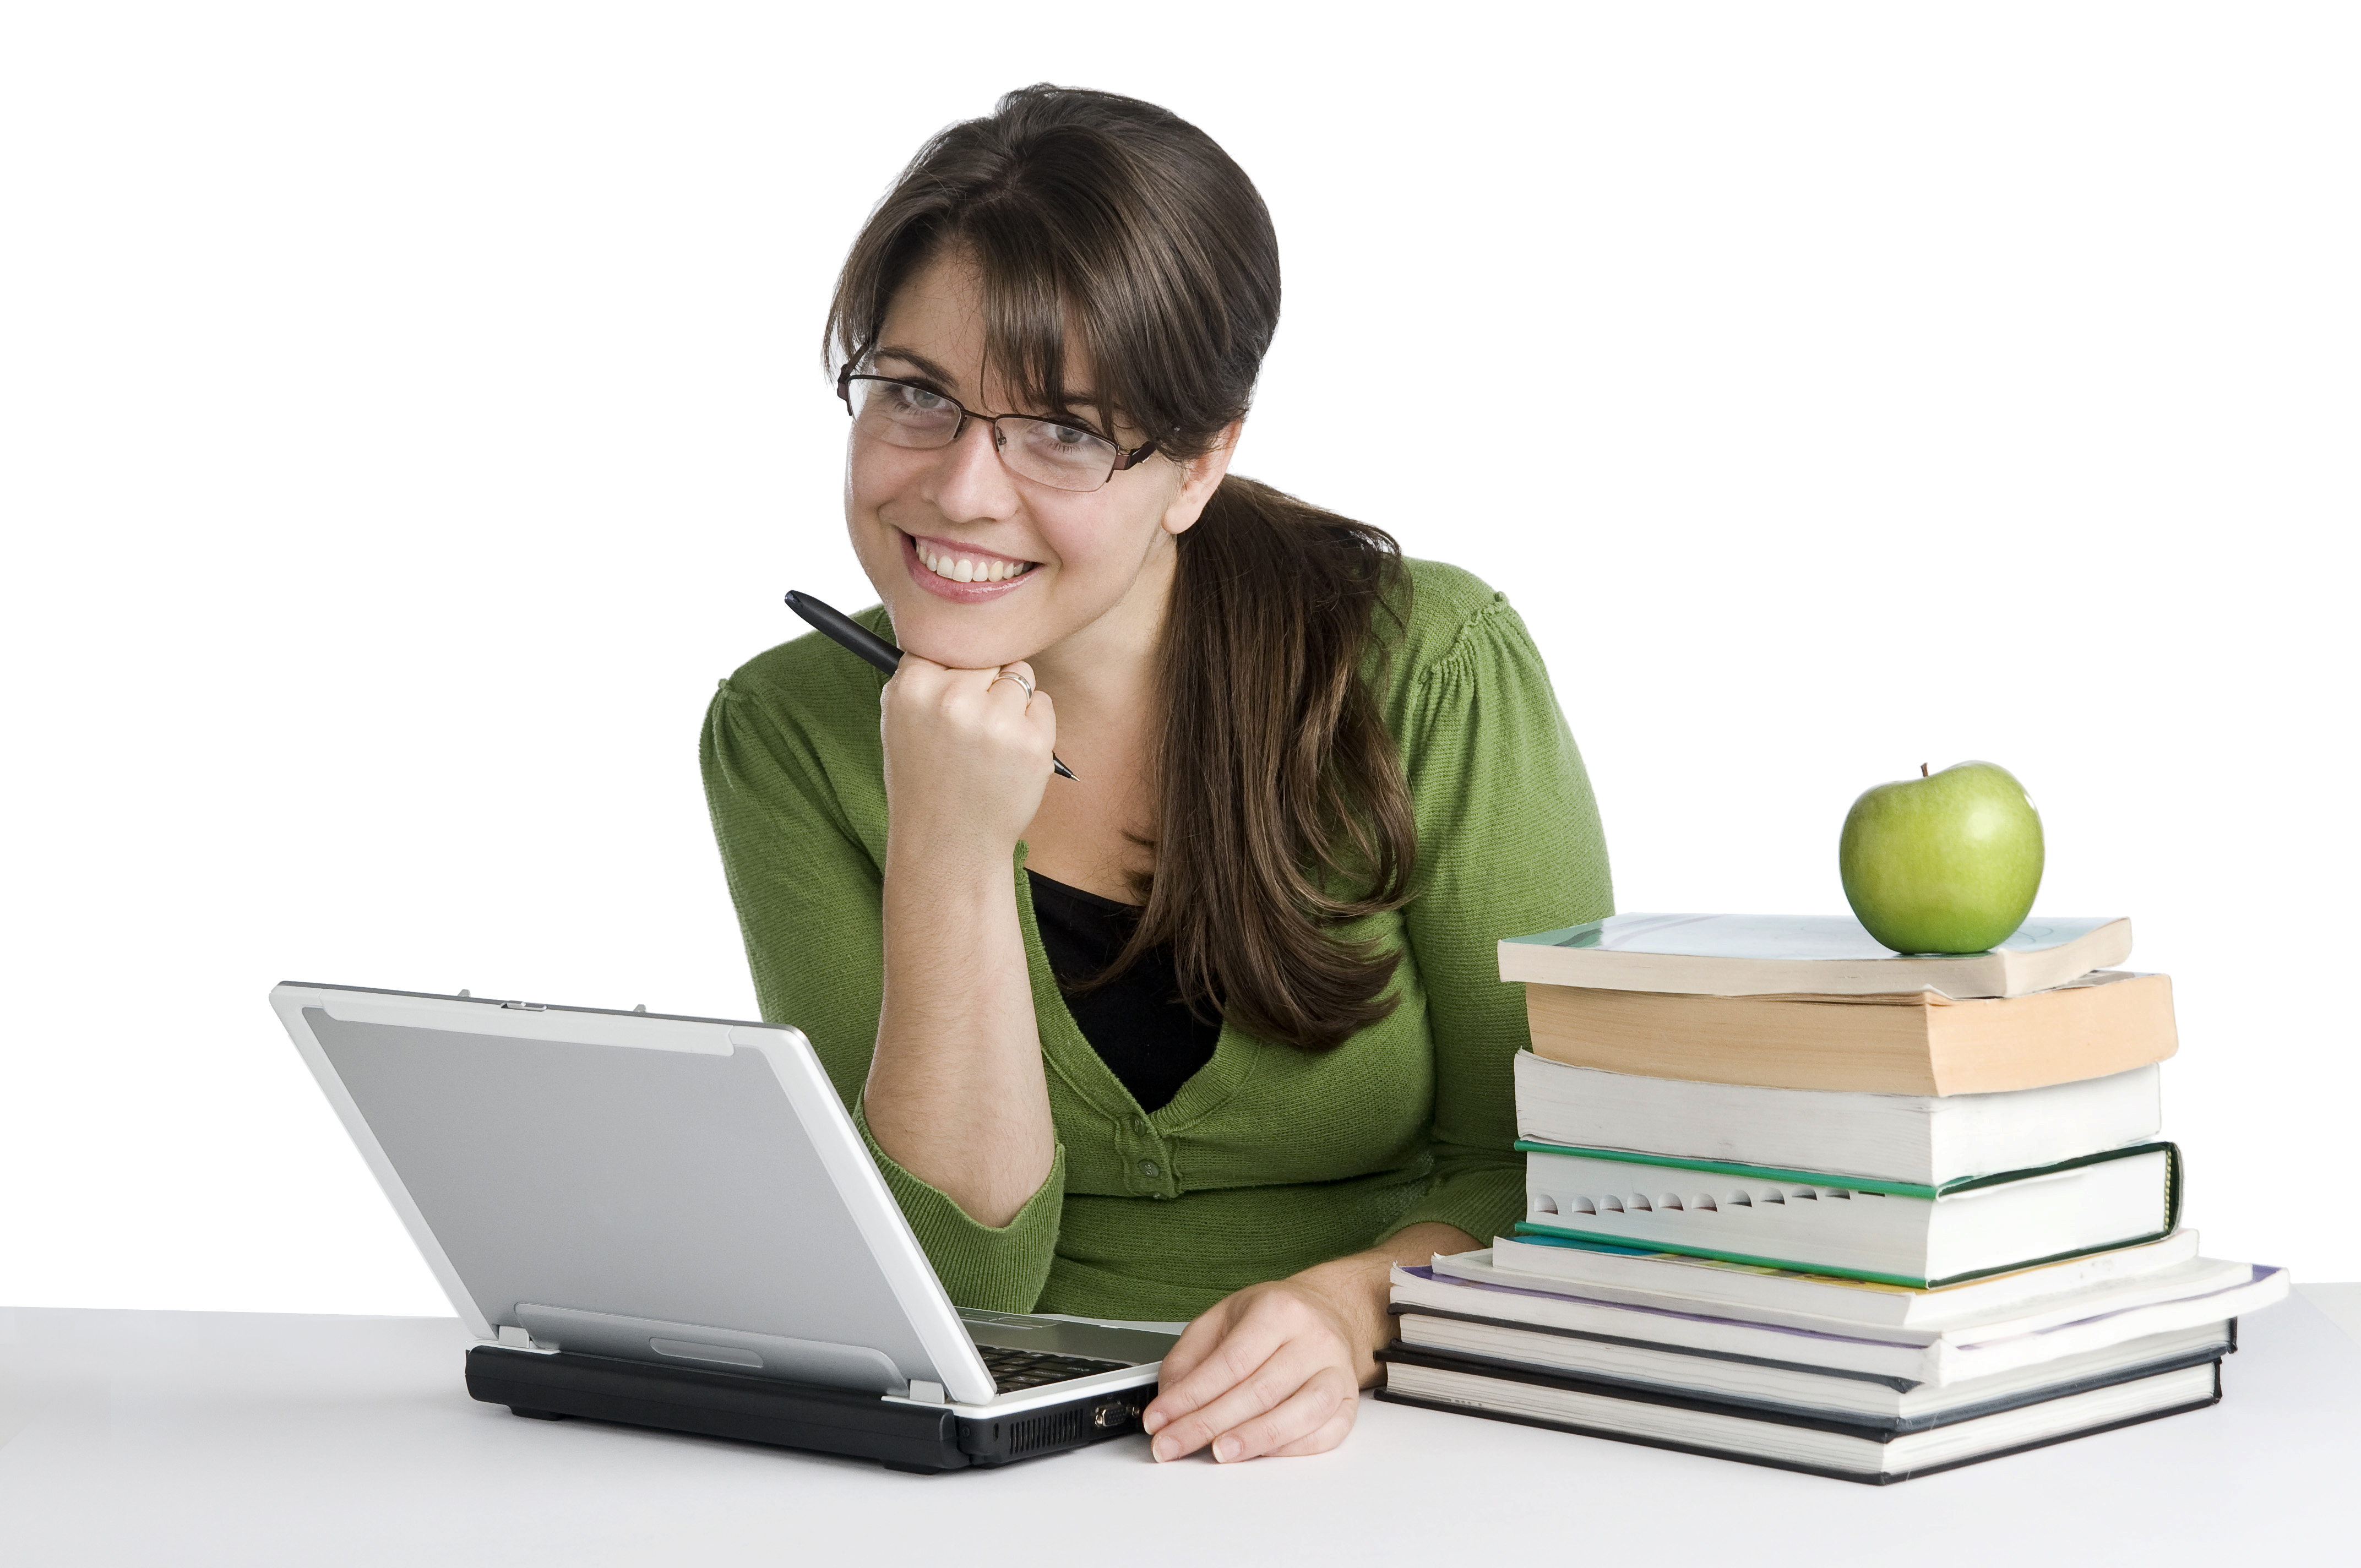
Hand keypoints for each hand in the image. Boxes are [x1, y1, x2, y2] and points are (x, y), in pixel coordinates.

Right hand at [878, 654, 1055, 866]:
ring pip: (1020, 675)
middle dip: (985, 680)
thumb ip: (922, 676)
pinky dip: (1034, 725)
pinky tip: (1009, 757)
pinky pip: (1043, 703)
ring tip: (989, 744)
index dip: (953, 667)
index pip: (946, 639)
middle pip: (987, 653)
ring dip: (1012, 701)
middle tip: (970, 725)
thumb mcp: (900, 722)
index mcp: (911, 687)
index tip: (951, 690)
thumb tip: (955, 626)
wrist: (949, 844)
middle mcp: (951, 699)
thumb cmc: (924, 780)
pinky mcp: (1031, 742)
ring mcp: (995, 721)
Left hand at [1138, 1223, 1476, 1463]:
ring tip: (1217, 1453)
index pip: (1229, 1362)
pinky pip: (1324, 1434)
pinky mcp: (1349, 1402)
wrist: (1327, 1313)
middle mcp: (1314, 1339)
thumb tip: (1169, 1399)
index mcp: (1279, 1310)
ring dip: (1253, 1441)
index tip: (1159, 1419)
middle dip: (1207, 1425)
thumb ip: (1189, 1357)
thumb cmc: (1272, 1318)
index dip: (1190, 1396)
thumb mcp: (1222, 1318)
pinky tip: (1259, 1454)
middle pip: (1259, 1392)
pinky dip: (1289, 1450)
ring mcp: (1337, 1372)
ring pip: (1299, 1415)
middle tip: (1172, 1444)